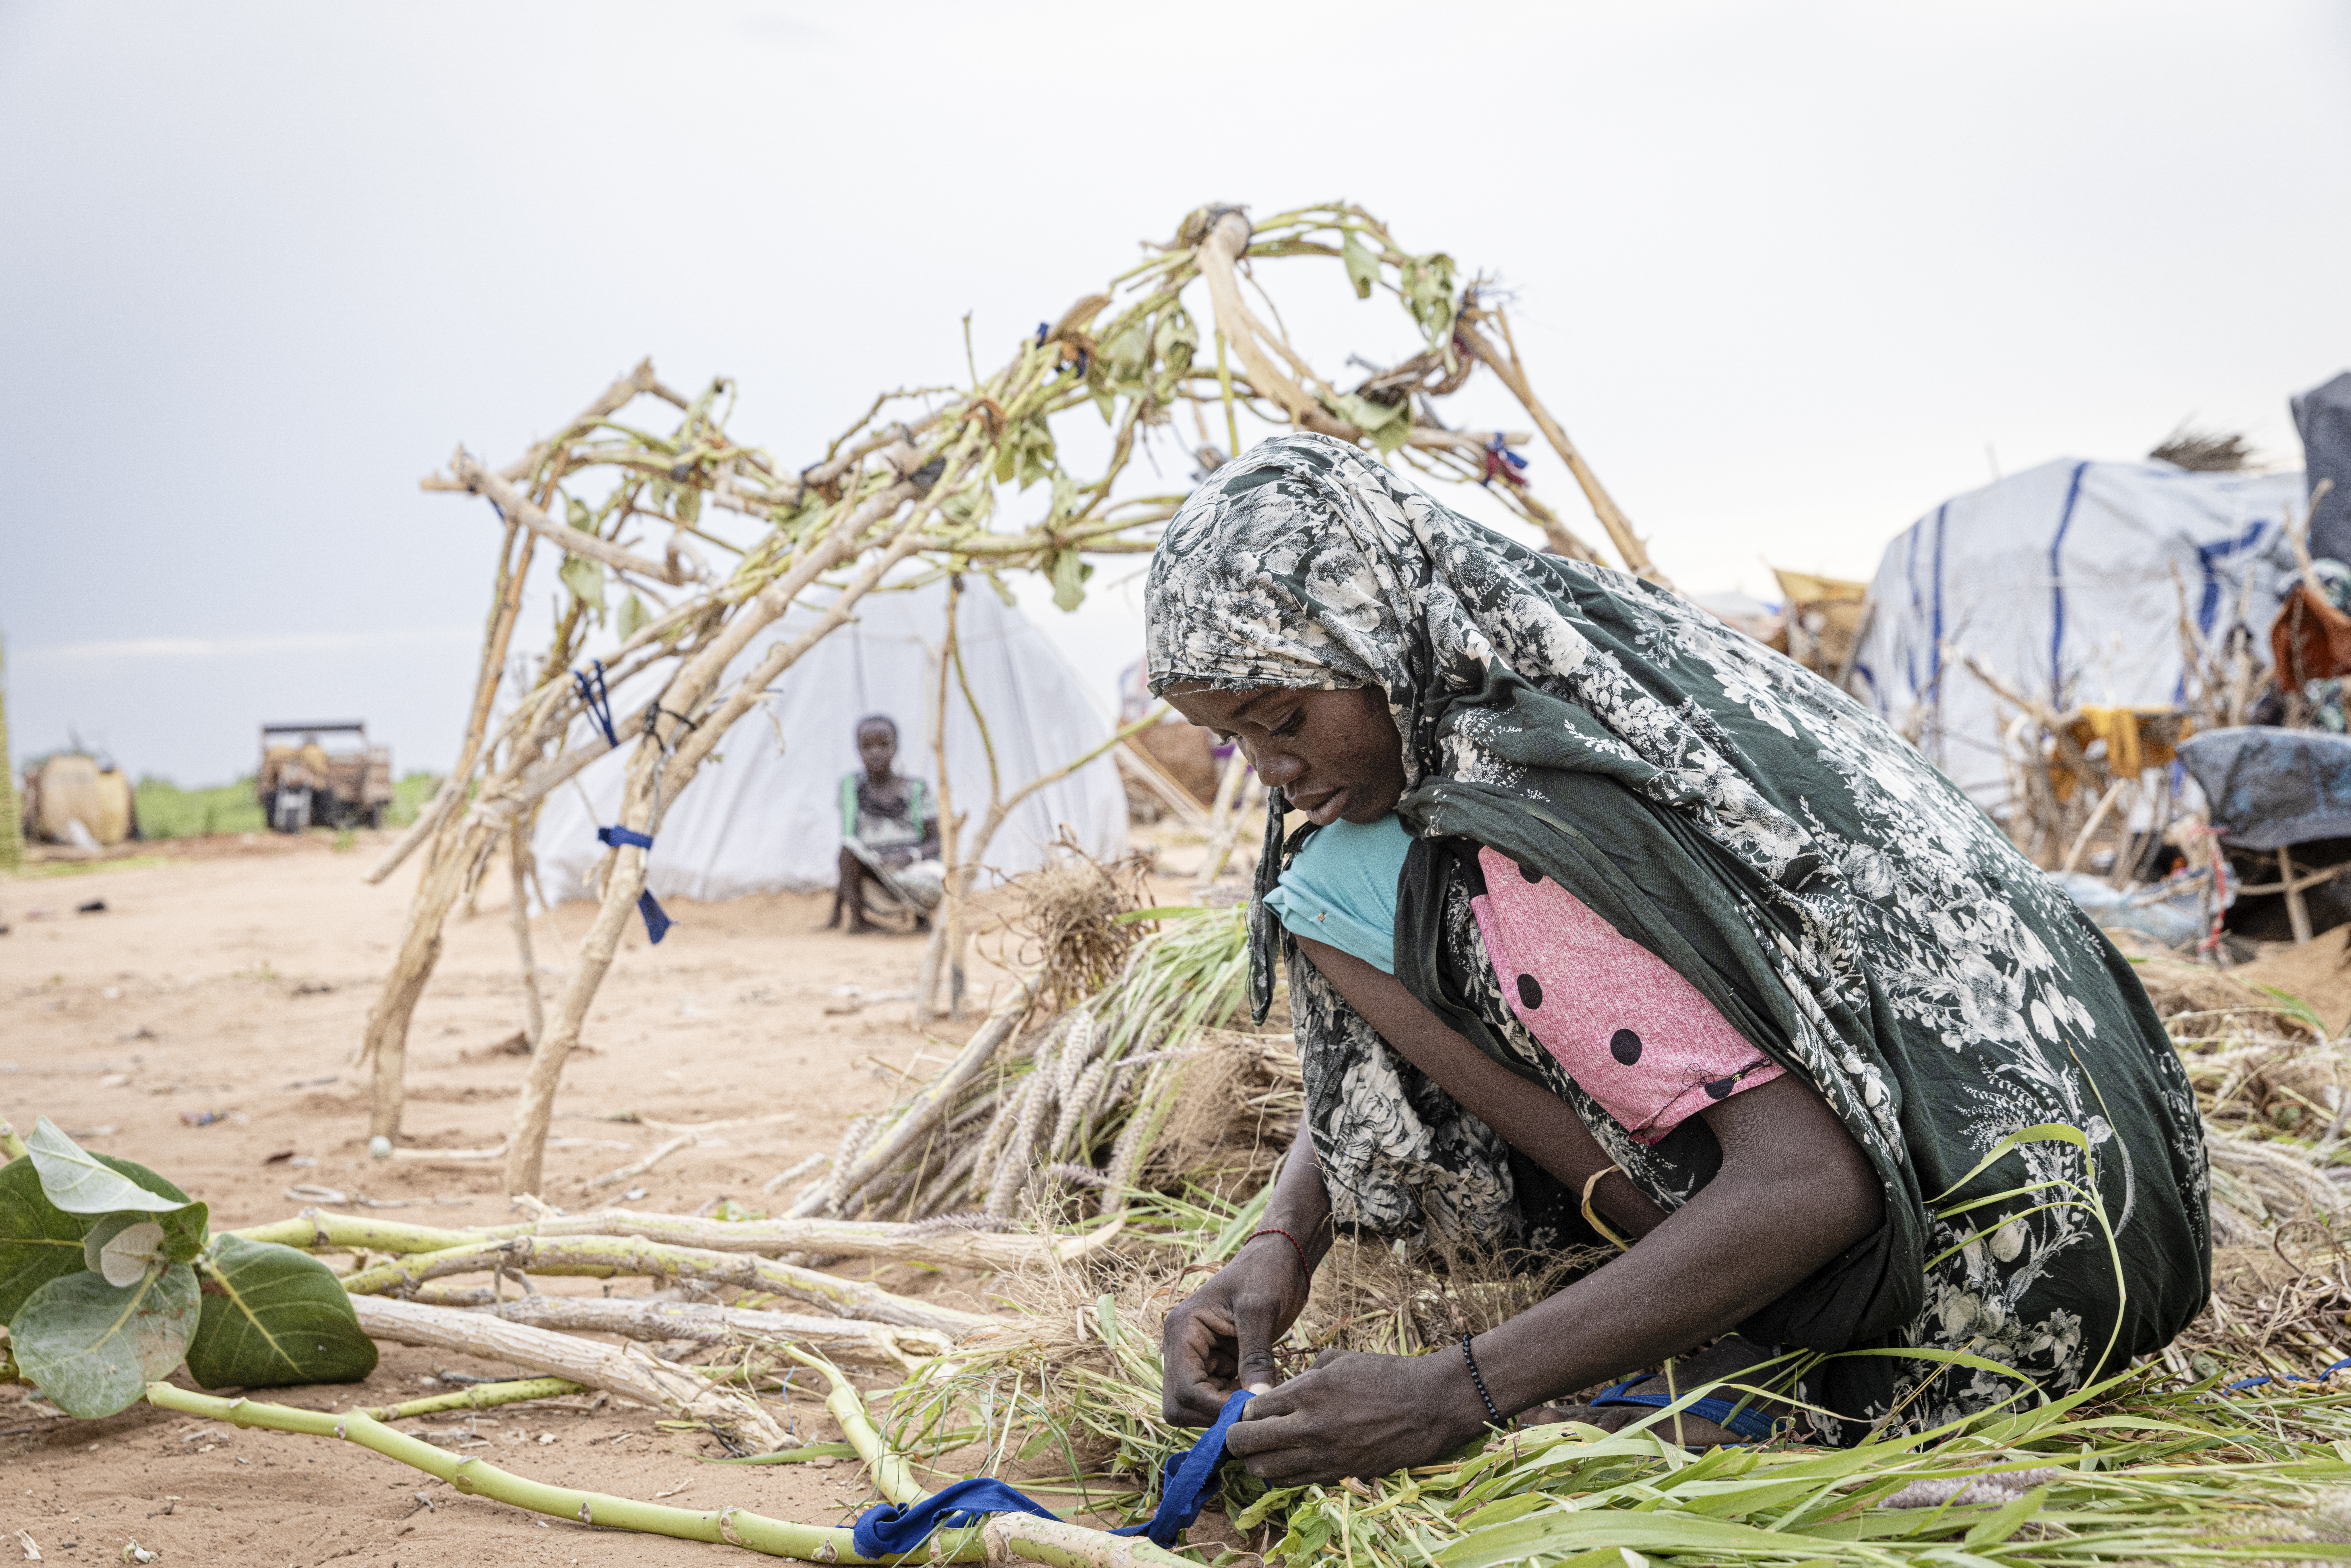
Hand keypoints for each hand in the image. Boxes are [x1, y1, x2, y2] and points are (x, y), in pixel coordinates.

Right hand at [1160, 1238, 1310, 1424]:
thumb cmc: (1266, 1273)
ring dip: (1223, 1410)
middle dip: (1213, 1414)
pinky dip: (1233, 1400)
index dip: (1213, 1408)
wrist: (1279, 1257)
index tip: (1249, 1409)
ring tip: (1258, 1399)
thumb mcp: (1260, 1311)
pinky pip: (1214, 1395)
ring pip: (1194, 1405)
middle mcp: (1181, 1346)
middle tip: (1251, 1408)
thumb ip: (1256, 1357)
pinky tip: (1258, 1391)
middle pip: (1180, 1404)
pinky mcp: (1215, 1362)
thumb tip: (1258, 1400)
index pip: (1184, 1389)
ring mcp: (1196, 1356)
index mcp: (1182, 1329)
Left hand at [1225, 1347, 1489, 1483]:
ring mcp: (1323, 1456)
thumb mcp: (1338, 1360)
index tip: (1251, 1407)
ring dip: (1257, 1460)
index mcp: (1308, 1392)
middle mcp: (1309, 1428)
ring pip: (1264, 1471)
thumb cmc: (1385, 1375)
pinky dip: (1282, 1473)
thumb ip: (1302, 1376)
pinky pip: (1292, 1482)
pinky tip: (1289, 1458)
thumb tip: (1276, 1393)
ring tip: (1265, 1447)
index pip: (1251, 1409)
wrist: (1428, 1406)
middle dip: (1237, 1437)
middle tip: (1244, 1431)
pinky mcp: (1338, 1474)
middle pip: (1246, 1444)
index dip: (1245, 1409)